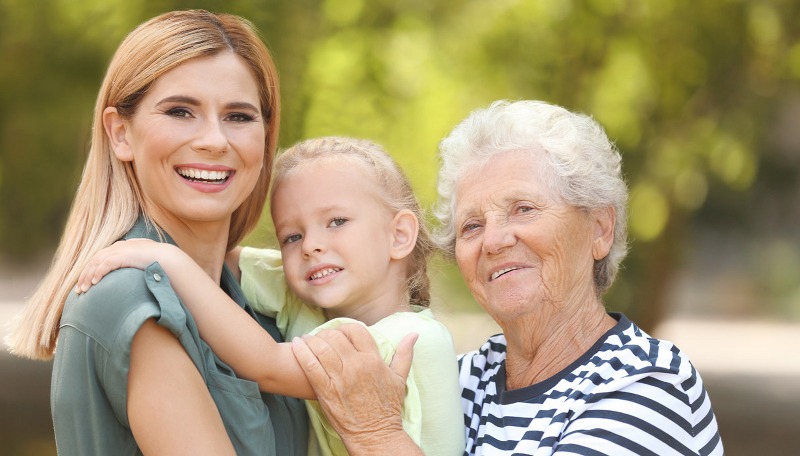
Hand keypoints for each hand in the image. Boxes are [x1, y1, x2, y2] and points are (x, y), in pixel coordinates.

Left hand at [74, 238, 175, 293]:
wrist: (169, 259)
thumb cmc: (159, 264)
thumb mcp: (144, 263)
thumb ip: (134, 266)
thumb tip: (131, 280)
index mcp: (124, 247)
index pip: (101, 257)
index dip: (92, 270)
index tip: (87, 283)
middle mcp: (120, 246)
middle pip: (95, 259)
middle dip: (85, 275)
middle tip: (79, 290)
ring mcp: (121, 249)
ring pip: (97, 262)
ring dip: (88, 276)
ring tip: (83, 290)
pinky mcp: (124, 255)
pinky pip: (106, 264)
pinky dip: (98, 273)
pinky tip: (94, 283)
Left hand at [291, 323, 420, 453]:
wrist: (375, 434)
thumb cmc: (387, 408)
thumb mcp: (399, 378)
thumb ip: (404, 354)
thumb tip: (413, 334)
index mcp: (373, 360)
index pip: (357, 331)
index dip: (346, 327)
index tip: (340, 331)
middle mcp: (356, 366)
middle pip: (336, 337)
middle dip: (326, 333)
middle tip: (320, 336)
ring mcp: (340, 378)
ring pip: (321, 348)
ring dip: (311, 340)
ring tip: (306, 339)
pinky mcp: (325, 390)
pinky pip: (310, 365)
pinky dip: (301, 352)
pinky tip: (297, 345)